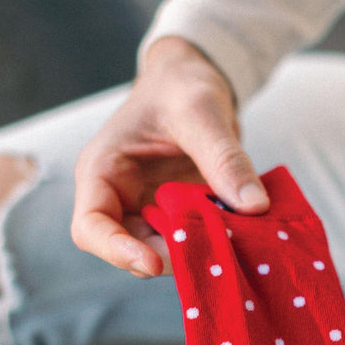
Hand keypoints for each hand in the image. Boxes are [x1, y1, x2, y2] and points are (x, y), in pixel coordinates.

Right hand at [71, 37, 268, 276]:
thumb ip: (224, 158)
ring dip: (194, 254)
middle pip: (131, 250)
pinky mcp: (178, 218)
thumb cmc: (181, 84)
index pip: (91, 228)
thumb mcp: (201, 111)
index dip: (117, 251)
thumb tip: (254, 206)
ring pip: (163, 254)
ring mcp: (150, 212)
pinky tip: (238, 236)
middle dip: (168, 257)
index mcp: (104, 171)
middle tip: (210, 250)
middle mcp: (121, 199)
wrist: (196, 81)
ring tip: (230, 240)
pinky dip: (212, 244)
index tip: (152, 263)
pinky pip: (190, 243)